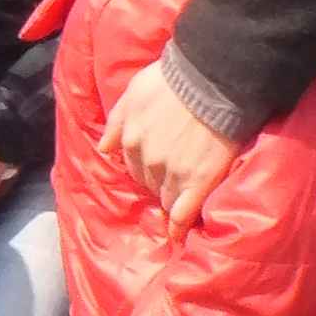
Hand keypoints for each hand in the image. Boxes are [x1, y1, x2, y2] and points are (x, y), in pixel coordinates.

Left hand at [101, 67, 242, 229]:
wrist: (211, 80)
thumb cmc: (174, 79)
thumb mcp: (134, 91)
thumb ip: (117, 120)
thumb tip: (104, 148)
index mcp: (131, 138)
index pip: (132, 164)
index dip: (145, 166)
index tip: (156, 165)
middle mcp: (147, 160)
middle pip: (149, 182)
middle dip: (157, 181)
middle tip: (173, 176)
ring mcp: (172, 173)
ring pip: (165, 198)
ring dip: (170, 199)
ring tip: (181, 199)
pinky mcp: (197, 182)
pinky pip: (183, 213)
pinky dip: (179, 227)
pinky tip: (177, 237)